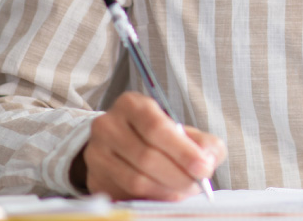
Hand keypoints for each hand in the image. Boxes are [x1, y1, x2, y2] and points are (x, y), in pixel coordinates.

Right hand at [72, 92, 226, 199]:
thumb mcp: (183, 130)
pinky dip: (152, 198)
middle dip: (178, 174)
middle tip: (197, 184)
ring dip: (166, 189)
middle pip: (145, 156)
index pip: (156, 127)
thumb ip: (203, 142)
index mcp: (131, 105)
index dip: (182, 150)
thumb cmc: (159, 137)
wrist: (123, 147)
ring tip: (185, 190)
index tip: (203, 167)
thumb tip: (208, 160)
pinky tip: (167, 195)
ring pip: (135, 179)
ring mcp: (97, 153)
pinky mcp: (95, 179)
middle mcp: (108, 126)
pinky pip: (126, 194)